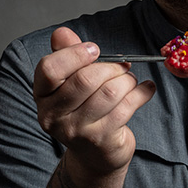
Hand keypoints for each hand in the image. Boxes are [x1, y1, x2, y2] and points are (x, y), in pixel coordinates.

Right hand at [34, 28, 155, 175]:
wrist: (94, 154)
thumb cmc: (83, 110)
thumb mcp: (70, 82)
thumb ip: (66, 55)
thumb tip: (61, 33)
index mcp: (42, 95)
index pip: (49, 69)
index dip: (74, 54)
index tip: (94, 50)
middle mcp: (53, 115)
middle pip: (85, 79)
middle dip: (110, 67)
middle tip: (122, 66)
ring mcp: (76, 130)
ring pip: (109, 92)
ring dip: (127, 80)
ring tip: (130, 80)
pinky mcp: (100, 140)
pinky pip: (126, 107)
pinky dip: (141, 93)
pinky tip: (146, 89)